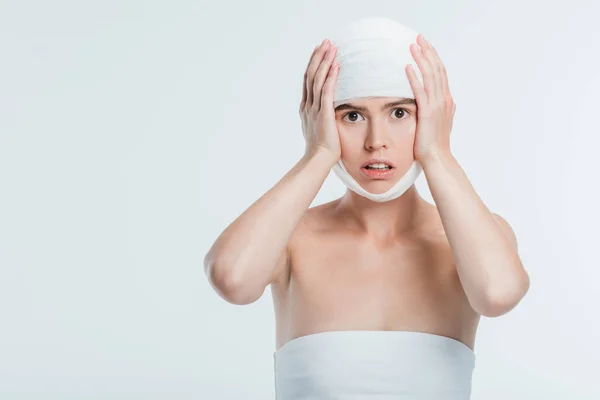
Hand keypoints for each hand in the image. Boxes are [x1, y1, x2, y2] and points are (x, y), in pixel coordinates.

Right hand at [299, 39, 340, 163]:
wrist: (318, 159)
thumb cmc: (322, 150)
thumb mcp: (319, 130)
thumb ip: (322, 119)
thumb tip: (327, 115)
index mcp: (306, 108)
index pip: (309, 81)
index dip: (314, 65)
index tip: (319, 52)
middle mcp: (308, 105)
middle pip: (311, 75)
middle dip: (318, 57)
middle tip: (325, 42)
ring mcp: (314, 108)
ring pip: (317, 79)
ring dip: (324, 61)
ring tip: (331, 47)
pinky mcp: (323, 113)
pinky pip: (326, 90)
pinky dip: (330, 76)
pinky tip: (335, 64)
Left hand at [405, 34, 455, 162]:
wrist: (437, 159)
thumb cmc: (435, 144)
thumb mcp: (442, 123)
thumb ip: (445, 110)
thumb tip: (450, 100)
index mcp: (445, 100)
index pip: (440, 73)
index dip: (433, 58)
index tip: (425, 45)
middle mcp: (443, 100)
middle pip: (436, 69)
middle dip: (427, 52)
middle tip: (418, 38)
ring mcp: (436, 106)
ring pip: (430, 76)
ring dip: (421, 59)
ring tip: (412, 46)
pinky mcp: (427, 113)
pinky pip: (420, 92)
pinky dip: (414, 78)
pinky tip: (407, 67)